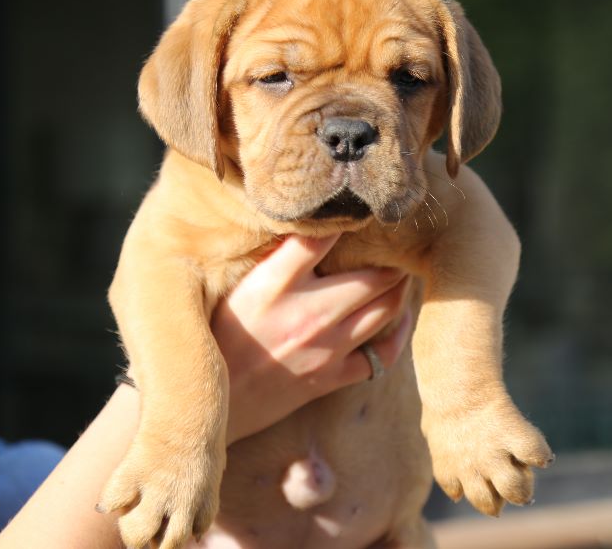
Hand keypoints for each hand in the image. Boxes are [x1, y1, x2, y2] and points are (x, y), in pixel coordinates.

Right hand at [211, 234, 411, 442]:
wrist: (210, 401)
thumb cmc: (216, 337)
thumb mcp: (232, 287)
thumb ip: (271, 259)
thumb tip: (307, 225)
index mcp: (274, 282)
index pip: (321, 236)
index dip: (347, 218)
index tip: (360, 211)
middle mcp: (308, 311)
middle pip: (374, 276)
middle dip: (392, 259)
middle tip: (397, 248)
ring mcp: (325, 347)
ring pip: (386, 309)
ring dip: (400, 289)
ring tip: (401, 276)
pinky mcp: (332, 377)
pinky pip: (383, 355)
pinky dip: (398, 334)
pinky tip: (400, 320)